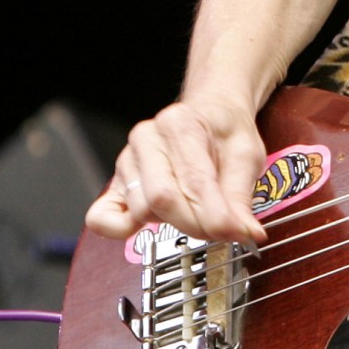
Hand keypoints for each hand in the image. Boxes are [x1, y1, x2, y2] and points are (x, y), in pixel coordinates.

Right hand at [85, 93, 268, 245]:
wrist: (210, 115)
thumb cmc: (224, 132)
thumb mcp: (246, 154)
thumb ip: (240, 196)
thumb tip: (246, 233)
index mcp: (179, 123)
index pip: (193, 181)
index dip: (216, 216)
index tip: (238, 233)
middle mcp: (146, 139)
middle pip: (162, 199)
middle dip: (196, 224)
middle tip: (221, 230)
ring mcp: (127, 161)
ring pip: (142, 210)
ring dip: (173, 224)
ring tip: (198, 214)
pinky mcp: (115, 184)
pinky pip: (103, 217)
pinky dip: (123, 230)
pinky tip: (151, 226)